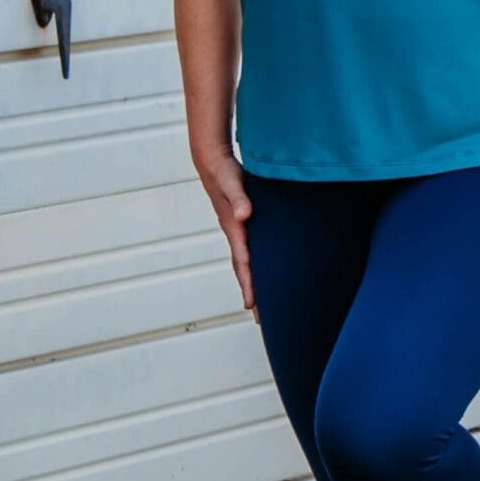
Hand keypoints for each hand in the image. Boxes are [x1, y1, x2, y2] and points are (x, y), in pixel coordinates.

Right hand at [194, 146, 253, 310]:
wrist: (213, 162)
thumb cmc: (224, 171)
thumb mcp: (233, 183)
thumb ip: (240, 198)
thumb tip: (245, 216)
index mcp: (234, 228)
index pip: (243, 262)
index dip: (249, 283)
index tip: (252, 305)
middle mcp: (235, 233)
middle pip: (243, 269)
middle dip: (251, 292)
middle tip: (260, 318)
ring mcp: (238, 230)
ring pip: (246, 262)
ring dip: (253, 282)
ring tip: (262, 304)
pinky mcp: (243, 224)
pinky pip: (250, 251)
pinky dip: (256, 265)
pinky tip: (266, 272)